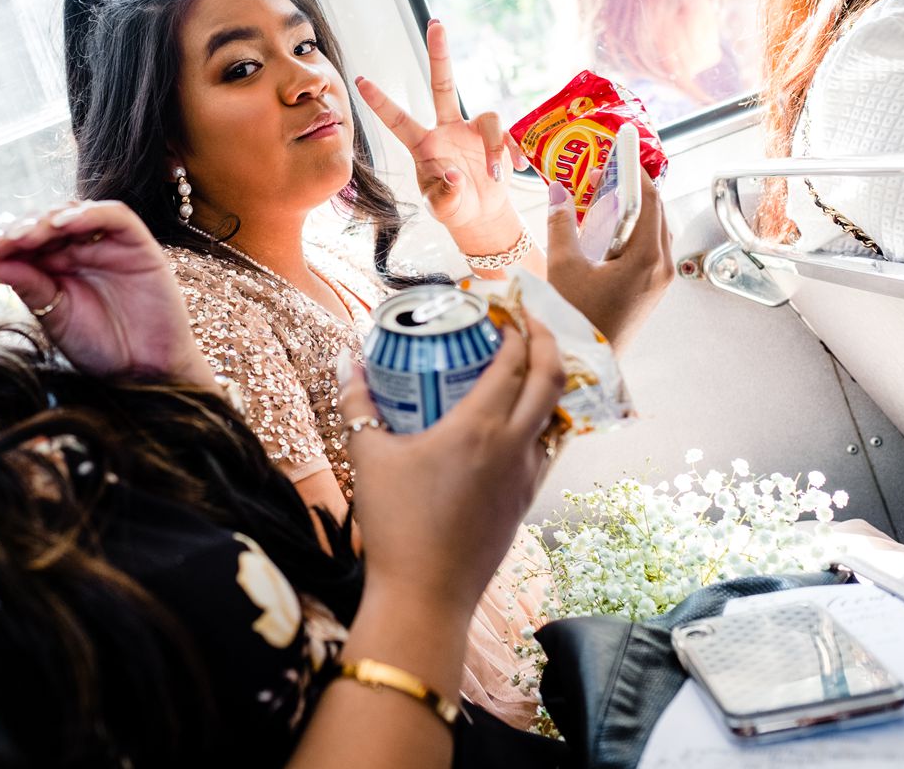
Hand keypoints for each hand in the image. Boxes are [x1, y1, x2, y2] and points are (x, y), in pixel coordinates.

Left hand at [0, 201, 214, 384]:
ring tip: (20, 236)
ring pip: (72, 212)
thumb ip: (25, 284)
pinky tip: (60, 224)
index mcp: (54, 264)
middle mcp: (79, 247)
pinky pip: (113, 215)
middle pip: (42, 221)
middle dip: (13, 229)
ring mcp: (107, 242)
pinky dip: (87, 214)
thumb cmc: (100, 347)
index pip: (21, 240)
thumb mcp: (53, 314)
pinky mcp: (136, 242)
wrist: (144, 372)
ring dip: (43, 220)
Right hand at [337, 314, 562, 616]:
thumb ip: (358, 403)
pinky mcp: (525, 501)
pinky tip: (514, 420)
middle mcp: (514, 447)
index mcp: (479, 429)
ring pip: (555, 415)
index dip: (514, 327)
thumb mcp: (367, 456)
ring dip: (547, 382)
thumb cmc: (395, 525)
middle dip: (546, 341)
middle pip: (552, 379)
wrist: (425, 597)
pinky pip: (544, 447)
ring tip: (525, 365)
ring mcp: (525, 477)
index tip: (501, 308)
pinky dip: (539, 420)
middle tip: (527, 321)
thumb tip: (348, 362)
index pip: (514, 361)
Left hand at [355, 20, 528, 247]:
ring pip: (489, 119)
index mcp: (424, 145)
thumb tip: (456, 177)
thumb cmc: (453, 207)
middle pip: (442, 85)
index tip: (359, 80)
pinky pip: (508, 136)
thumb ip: (445, 196)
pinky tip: (514, 170)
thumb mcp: (443, 208)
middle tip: (435, 23)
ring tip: (495, 175)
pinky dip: (511, 154)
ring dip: (495, 148)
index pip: (398, 120)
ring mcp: (472, 130)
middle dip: (439, 53)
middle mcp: (446, 129)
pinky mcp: (497, 138)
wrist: (481, 215)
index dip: (380, 101)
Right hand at [544, 169, 673, 348]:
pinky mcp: (652, 290)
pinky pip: (649, 248)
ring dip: (632, 210)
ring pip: (654, 230)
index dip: (635, 171)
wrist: (584, 364)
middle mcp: (661, 267)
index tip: (622, 150)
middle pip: (655, 212)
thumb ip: (561, 224)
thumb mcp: (563, 267)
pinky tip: (606, 231)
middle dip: (632, 188)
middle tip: (603, 173)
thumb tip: (556, 189)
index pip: (649, 200)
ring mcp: (660, 281)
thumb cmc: (574, 319)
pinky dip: (632, 231)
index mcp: (645, 259)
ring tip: (603, 198)